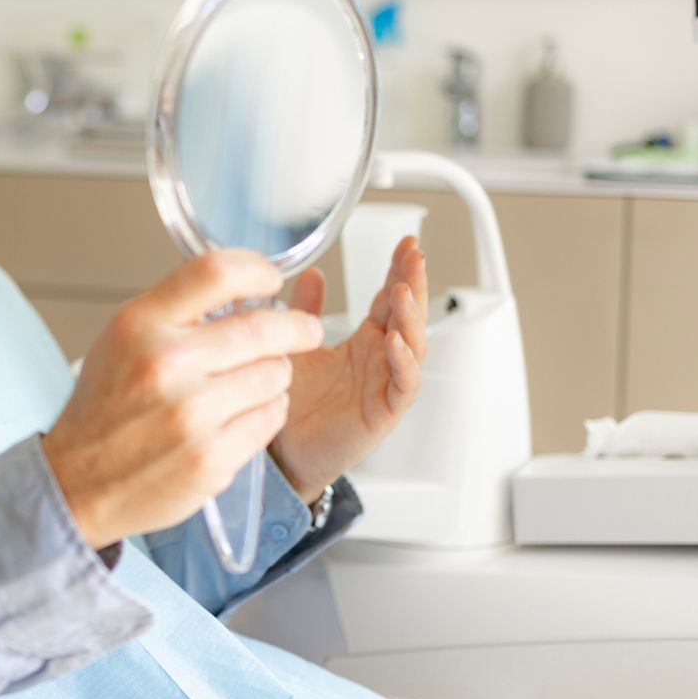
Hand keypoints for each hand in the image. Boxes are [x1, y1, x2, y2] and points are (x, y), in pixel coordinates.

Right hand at [41, 249, 325, 550]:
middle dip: (296, 328)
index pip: (216, 272)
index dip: (258, 270)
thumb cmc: (105, 407)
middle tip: (306, 331)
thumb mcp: (123, 338)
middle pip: (264, 327)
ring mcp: (191, 414)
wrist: (78, 481)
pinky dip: (266, 413)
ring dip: (274, 375)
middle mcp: (166, 364)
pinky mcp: (211, 457)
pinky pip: (270, 418)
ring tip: (252, 382)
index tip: (272, 279)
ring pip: (276, 375)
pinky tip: (242, 414)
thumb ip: (178, 310)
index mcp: (141, 325)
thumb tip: (245, 289)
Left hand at [269, 236, 428, 500]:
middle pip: (409, 316)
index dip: (401, 271)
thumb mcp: (296, 347)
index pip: (391, 299)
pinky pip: (405, 385)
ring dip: (410, 317)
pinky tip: (396, 342)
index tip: (407, 243)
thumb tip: (313, 273)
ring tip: (401, 291)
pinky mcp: (384, 412)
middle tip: (414, 255)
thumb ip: (304, 311)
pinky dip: (404, 362)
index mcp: (365, 342)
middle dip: (414, 283)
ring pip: (413, 345)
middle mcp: (381, 360)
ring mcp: (386, 385)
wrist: (283, 455)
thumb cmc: (293, 405)